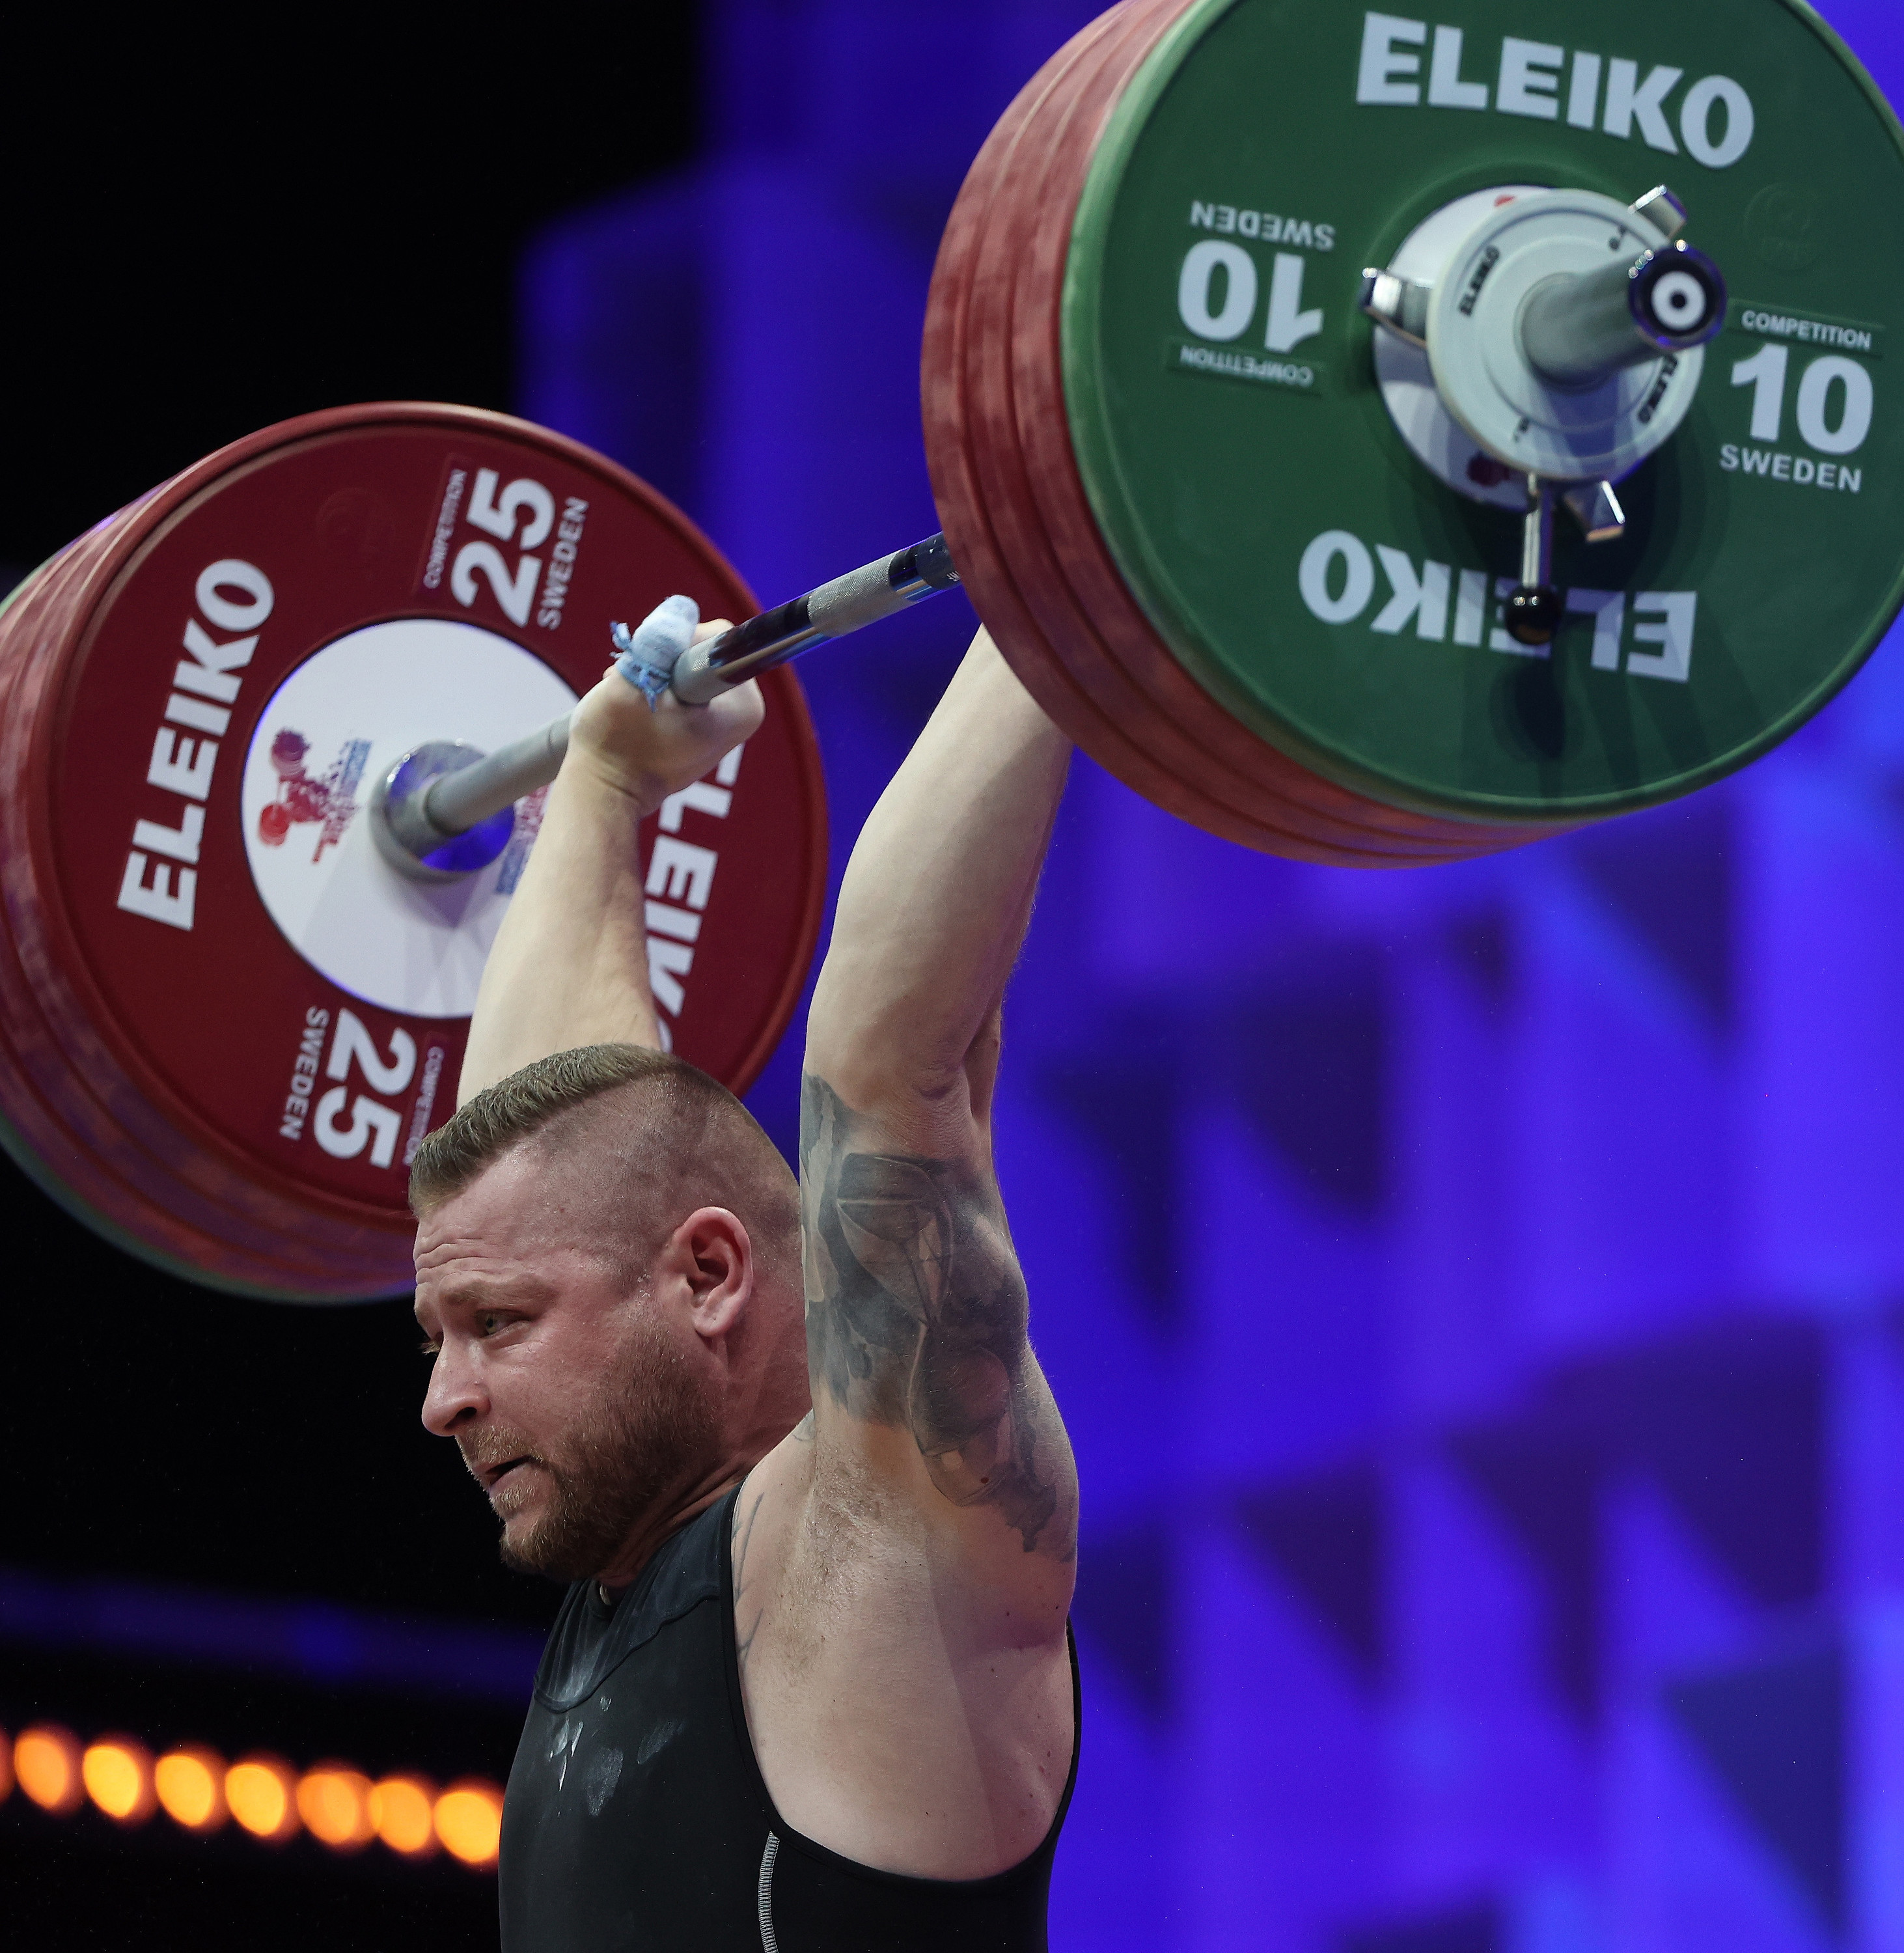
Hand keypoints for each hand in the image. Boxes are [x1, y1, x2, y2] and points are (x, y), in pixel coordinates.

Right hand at [565, 620, 764, 813]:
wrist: (606, 791)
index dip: (673, 641)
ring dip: (655, 670)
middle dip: (663, 657)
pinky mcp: (705, 724)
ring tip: (629, 696)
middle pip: (704, 648)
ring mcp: (726, 720)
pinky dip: (657, 685)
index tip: (649, 668)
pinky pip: (683, 684)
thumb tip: (680, 608)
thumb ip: (661, 643)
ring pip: (688, 664)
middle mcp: (744, 711)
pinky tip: (636, 702)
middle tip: (632, 680)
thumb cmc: (616, 744)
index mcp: (742, 704)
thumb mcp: (632, 683)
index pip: (715, 637)